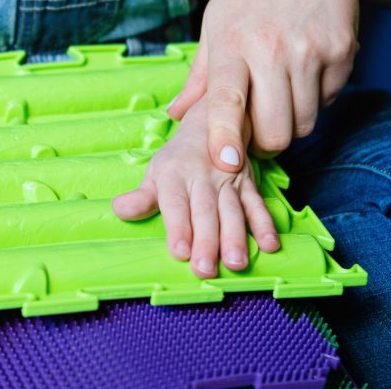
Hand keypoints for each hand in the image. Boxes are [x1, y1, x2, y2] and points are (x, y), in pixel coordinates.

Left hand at [112, 97, 279, 277]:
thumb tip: (119, 210)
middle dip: (206, 241)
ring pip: (232, 211)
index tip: (180, 253)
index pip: (176, 204)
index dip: (178, 228)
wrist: (213, 121)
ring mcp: (228, 181)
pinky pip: (257, 204)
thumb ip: (141, 196)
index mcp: (175, 175)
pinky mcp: (248, 184)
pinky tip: (270, 245)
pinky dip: (265, 225)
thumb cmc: (179, 158)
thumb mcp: (156, 172)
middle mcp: (202, 177)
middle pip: (205, 212)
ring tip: (236, 263)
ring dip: (235, 238)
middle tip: (205, 270)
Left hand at [170, 0, 364, 170]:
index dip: (225, 135)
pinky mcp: (343, 53)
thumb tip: (177, 115)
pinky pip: (328, 103)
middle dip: (265, 143)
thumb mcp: (218, 20)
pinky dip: (316, 99)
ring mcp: (311, 52)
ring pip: (304, 124)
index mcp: (233, 42)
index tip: (226, 162)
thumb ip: (200, 74)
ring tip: (281, 92)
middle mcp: (272, 49)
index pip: (227, 98)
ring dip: (292, 122)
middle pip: (275, 131)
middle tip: (257, 131)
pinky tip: (306, 71)